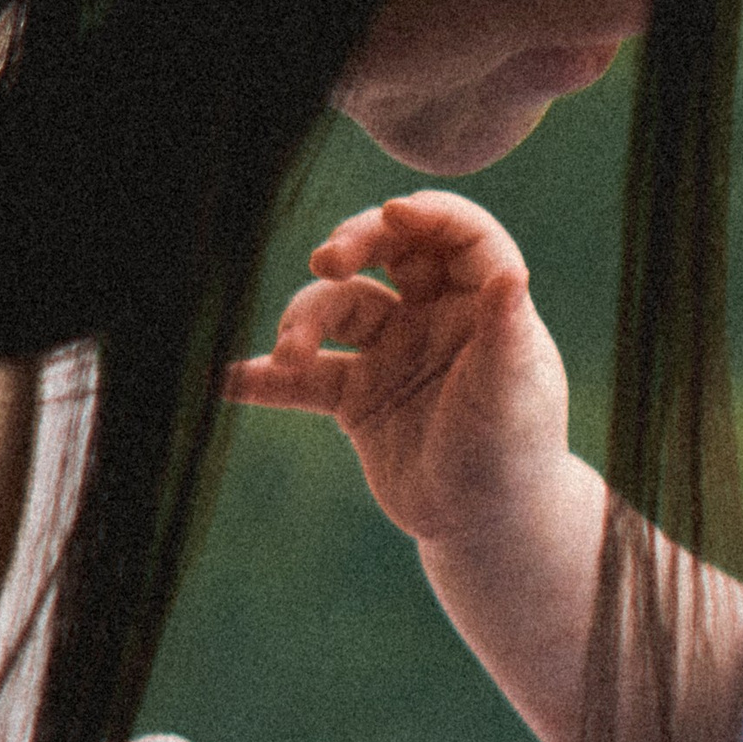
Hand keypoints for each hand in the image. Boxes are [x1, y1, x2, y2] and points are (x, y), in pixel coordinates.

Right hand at [225, 191, 570, 548]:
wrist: (485, 528)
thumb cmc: (514, 455)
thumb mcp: (510, 393)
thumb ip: (505, 334)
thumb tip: (512, 274)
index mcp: (482, 304)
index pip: (458, 235)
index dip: (427, 214)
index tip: (394, 214)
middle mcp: (435, 316)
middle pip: (388, 250)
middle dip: (352, 243)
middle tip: (326, 260)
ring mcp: (391, 351)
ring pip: (337, 309)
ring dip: (304, 320)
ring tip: (289, 356)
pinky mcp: (355, 396)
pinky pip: (302, 378)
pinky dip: (266, 379)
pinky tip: (229, 381)